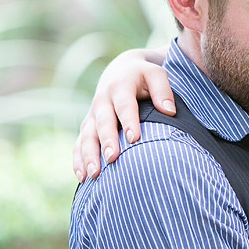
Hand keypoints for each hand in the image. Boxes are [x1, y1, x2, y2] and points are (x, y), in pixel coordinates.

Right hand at [73, 48, 173, 181]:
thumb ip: (163, 90)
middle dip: (107, 140)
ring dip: (89, 154)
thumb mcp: (155, 74)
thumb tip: (169, 111)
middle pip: (103, 122)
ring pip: (87, 136)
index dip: (128, 121)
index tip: (134, 138)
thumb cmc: (143, 76)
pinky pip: (79, 144)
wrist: (120, 71)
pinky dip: (78, 160)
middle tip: (113, 158)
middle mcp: (102, 101)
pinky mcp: (87, 126)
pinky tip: (83, 177)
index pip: (124, 105)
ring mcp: (92, 115)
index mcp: (120, 87)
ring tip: (95, 174)